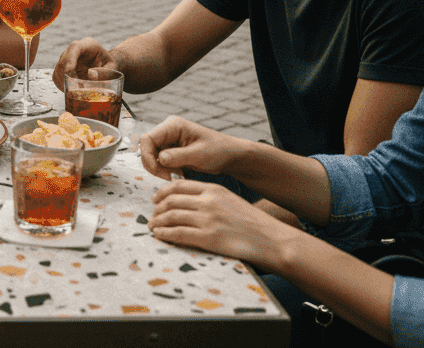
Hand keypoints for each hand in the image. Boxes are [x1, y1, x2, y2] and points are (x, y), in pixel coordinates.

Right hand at [51, 38, 114, 89]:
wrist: (105, 66)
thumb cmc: (110, 65)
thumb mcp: (112, 67)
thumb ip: (105, 71)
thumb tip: (91, 75)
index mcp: (88, 44)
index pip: (74, 47)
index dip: (69, 58)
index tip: (69, 71)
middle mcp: (75, 49)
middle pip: (63, 59)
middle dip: (66, 74)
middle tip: (74, 88)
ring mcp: (67, 57)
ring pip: (58, 68)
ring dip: (63, 81)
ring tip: (73, 91)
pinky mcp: (63, 67)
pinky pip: (57, 75)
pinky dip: (61, 84)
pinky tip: (69, 90)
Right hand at [139, 115, 244, 180]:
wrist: (229, 156)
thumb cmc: (219, 150)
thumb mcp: (200, 154)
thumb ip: (178, 156)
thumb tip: (160, 159)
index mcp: (173, 125)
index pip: (147, 139)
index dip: (147, 156)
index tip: (160, 172)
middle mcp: (167, 130)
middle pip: (146, 148)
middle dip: (154, 165)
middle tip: (169, 177)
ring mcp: (167, 140)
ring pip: (151, 156)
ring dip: (160, 169)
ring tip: (177, 175)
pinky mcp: (169, 150)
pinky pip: (158, 161)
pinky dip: (165, 170)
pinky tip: (178, 173)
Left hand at [148, 179, 294, 267]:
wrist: (271, 239)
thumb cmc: (251, 222)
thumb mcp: (229, 200)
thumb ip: (209, 198)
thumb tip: (185, 201)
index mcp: (213, 189)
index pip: (178, 186)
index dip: (162, 192)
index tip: (155, 199)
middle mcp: (208, 202)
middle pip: (171, 201)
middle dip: (157, 209)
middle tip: (152, 216)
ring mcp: (208, 219)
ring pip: (171, 216)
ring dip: (157, 222)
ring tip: (153, 227)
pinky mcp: (208, 238)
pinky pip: (178, 233)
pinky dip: (164, 234)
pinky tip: (159, 236)